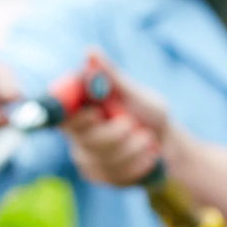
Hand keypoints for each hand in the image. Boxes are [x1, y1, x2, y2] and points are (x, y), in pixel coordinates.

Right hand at [60, 51, 172, 185]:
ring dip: (134, 147)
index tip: (95, 114)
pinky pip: (115, 174)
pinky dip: (138, 164)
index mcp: (80, 107)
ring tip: (146, 138)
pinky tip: (145, 156)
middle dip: (117, 133)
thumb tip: (91, 51)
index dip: (76, 116)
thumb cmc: (145, 111)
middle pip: (86, 138)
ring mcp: (85, 156)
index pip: (62, 113)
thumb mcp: (133, 92)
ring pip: (105, 158)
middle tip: (132, 124)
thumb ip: (111, 76)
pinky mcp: (97, 175)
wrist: (165, 143)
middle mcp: (76, 132)